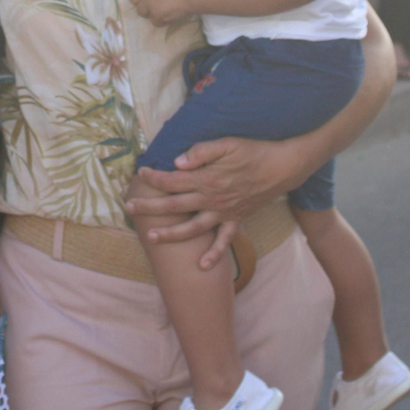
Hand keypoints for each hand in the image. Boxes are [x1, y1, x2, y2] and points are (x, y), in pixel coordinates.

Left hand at [126, 136, 314, 267]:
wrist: (281, 167)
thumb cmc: (252, 151)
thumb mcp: (227, 144)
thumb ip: (201, 152)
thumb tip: (177, 163)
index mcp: (206, 179)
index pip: (172, 180)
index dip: (154, 178)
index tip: (140, 173)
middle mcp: (211, 199)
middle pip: (174, 205)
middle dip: (150, 207)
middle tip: (129, 208)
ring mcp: (223, 212)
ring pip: (192, 228)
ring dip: (171, 234)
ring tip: (151, 237)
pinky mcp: (235, 220)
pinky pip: (223, 241)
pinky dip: (213, 254)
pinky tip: (202, 265)